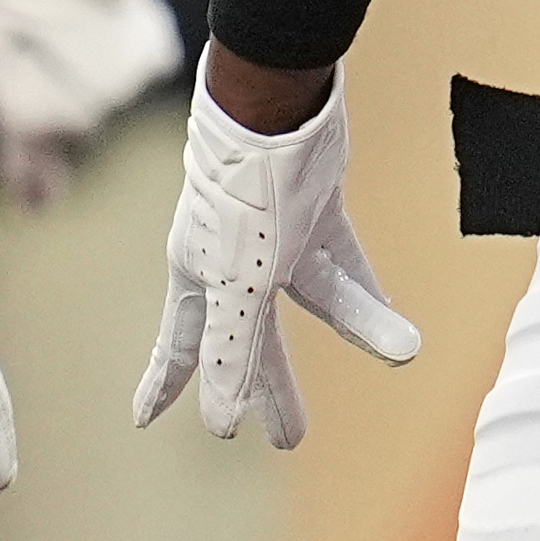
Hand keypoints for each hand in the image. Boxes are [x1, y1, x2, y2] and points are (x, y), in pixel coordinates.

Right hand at [133, 82, 420, 448]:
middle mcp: (232, 260)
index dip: (166, 386)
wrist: (272, 104)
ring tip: (397, 353)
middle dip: (269, 386)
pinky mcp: (313, 208)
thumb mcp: (238, 284)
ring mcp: (275, 235)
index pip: (183, 348)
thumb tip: (219, 421)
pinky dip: (369, 287)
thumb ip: (233, 351)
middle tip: (289, 436)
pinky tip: (397, 315)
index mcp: (199, 278)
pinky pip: (343, 260)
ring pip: (312, 298)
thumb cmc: (242, 194)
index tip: (143, 420)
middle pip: (252, 337)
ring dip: (355, 328)